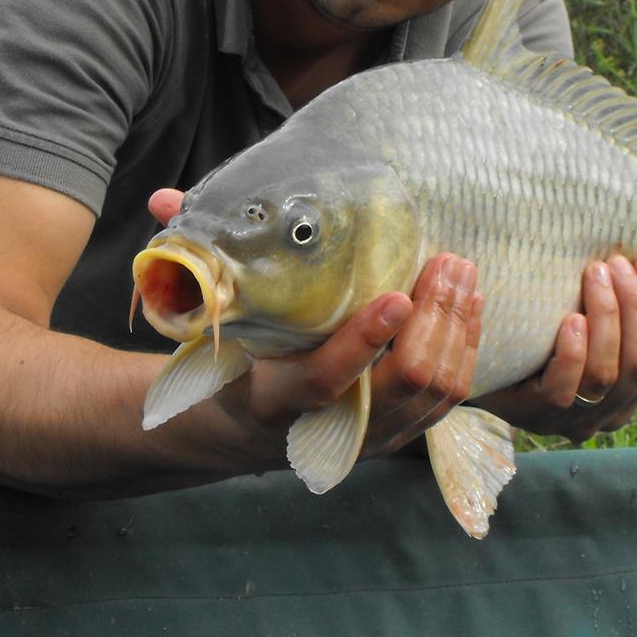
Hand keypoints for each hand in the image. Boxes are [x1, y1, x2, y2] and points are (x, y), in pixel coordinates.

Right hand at [149, 185, 483, 461]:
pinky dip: (467, 352)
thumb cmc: (228, 360)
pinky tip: (473, 307)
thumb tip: (162, 200)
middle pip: (403, 384)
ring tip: (463, 275)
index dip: (365, 342)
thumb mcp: (205, 323)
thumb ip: (191, 263)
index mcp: (273, 402)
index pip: (327, 381)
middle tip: (447, 262)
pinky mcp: (401, 432)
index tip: (397, 296)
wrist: (241, 431)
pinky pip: (449, 400)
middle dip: (434, 322)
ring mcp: (371, 436)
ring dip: (458, 331)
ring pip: (435, 392)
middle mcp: (329, 429)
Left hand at [476, 255, 636, 441]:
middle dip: (634, 307)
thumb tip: (636, 261)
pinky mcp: (535, 415)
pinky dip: (573, 352)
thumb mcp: (579, 325)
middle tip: (614, 264)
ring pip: (606, 374)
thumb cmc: (536, 340)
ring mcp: (573, 419)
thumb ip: (609, 310)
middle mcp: (609, 411)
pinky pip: (563, 389)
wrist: (473, 367)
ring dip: (606, 318)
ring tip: (594, 276)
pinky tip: (570, 320)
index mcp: (629, 391)